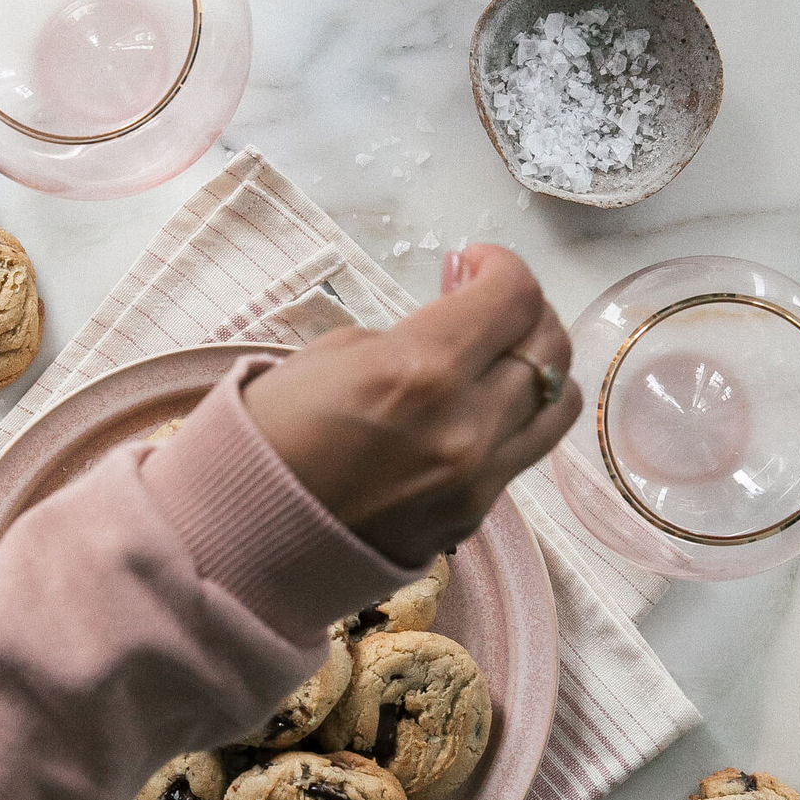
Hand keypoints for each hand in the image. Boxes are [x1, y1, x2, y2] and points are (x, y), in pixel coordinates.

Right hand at [243, 245, 581, 565]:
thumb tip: (461, 320)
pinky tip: (472, 409)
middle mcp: (466, 428)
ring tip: (497, 357)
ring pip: (558, 406)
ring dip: (538, 367)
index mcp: (421, 371)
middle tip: (487, 302)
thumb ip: (413, 333)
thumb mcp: (334, 353)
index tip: (473, 263)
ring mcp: (477, 481)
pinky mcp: (474, 518)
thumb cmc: (269, 435)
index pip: (513, 298)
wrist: (241, 536)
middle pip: (549, 346)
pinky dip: (510, 420)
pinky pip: (521, 454)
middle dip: (525, 310)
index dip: (501, 266)